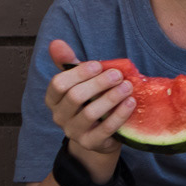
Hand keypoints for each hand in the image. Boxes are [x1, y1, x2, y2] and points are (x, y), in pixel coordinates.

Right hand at [44, 39, 131, 154]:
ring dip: (111, 97)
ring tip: (128, 86)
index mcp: (53, 99)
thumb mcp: (80, 81)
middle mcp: (59, 117)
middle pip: (75, 97)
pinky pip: (106, 129)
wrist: (101, 134)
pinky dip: (120, 114)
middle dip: (98, 83)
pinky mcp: (92, 143)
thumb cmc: (91, 100)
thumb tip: (56, 42)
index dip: (78, 73)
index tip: (98, 65)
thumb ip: (69, 63)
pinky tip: (131, 102)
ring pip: (90, 113)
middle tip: (118, 75)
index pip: (58, 83)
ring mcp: (74, 132)